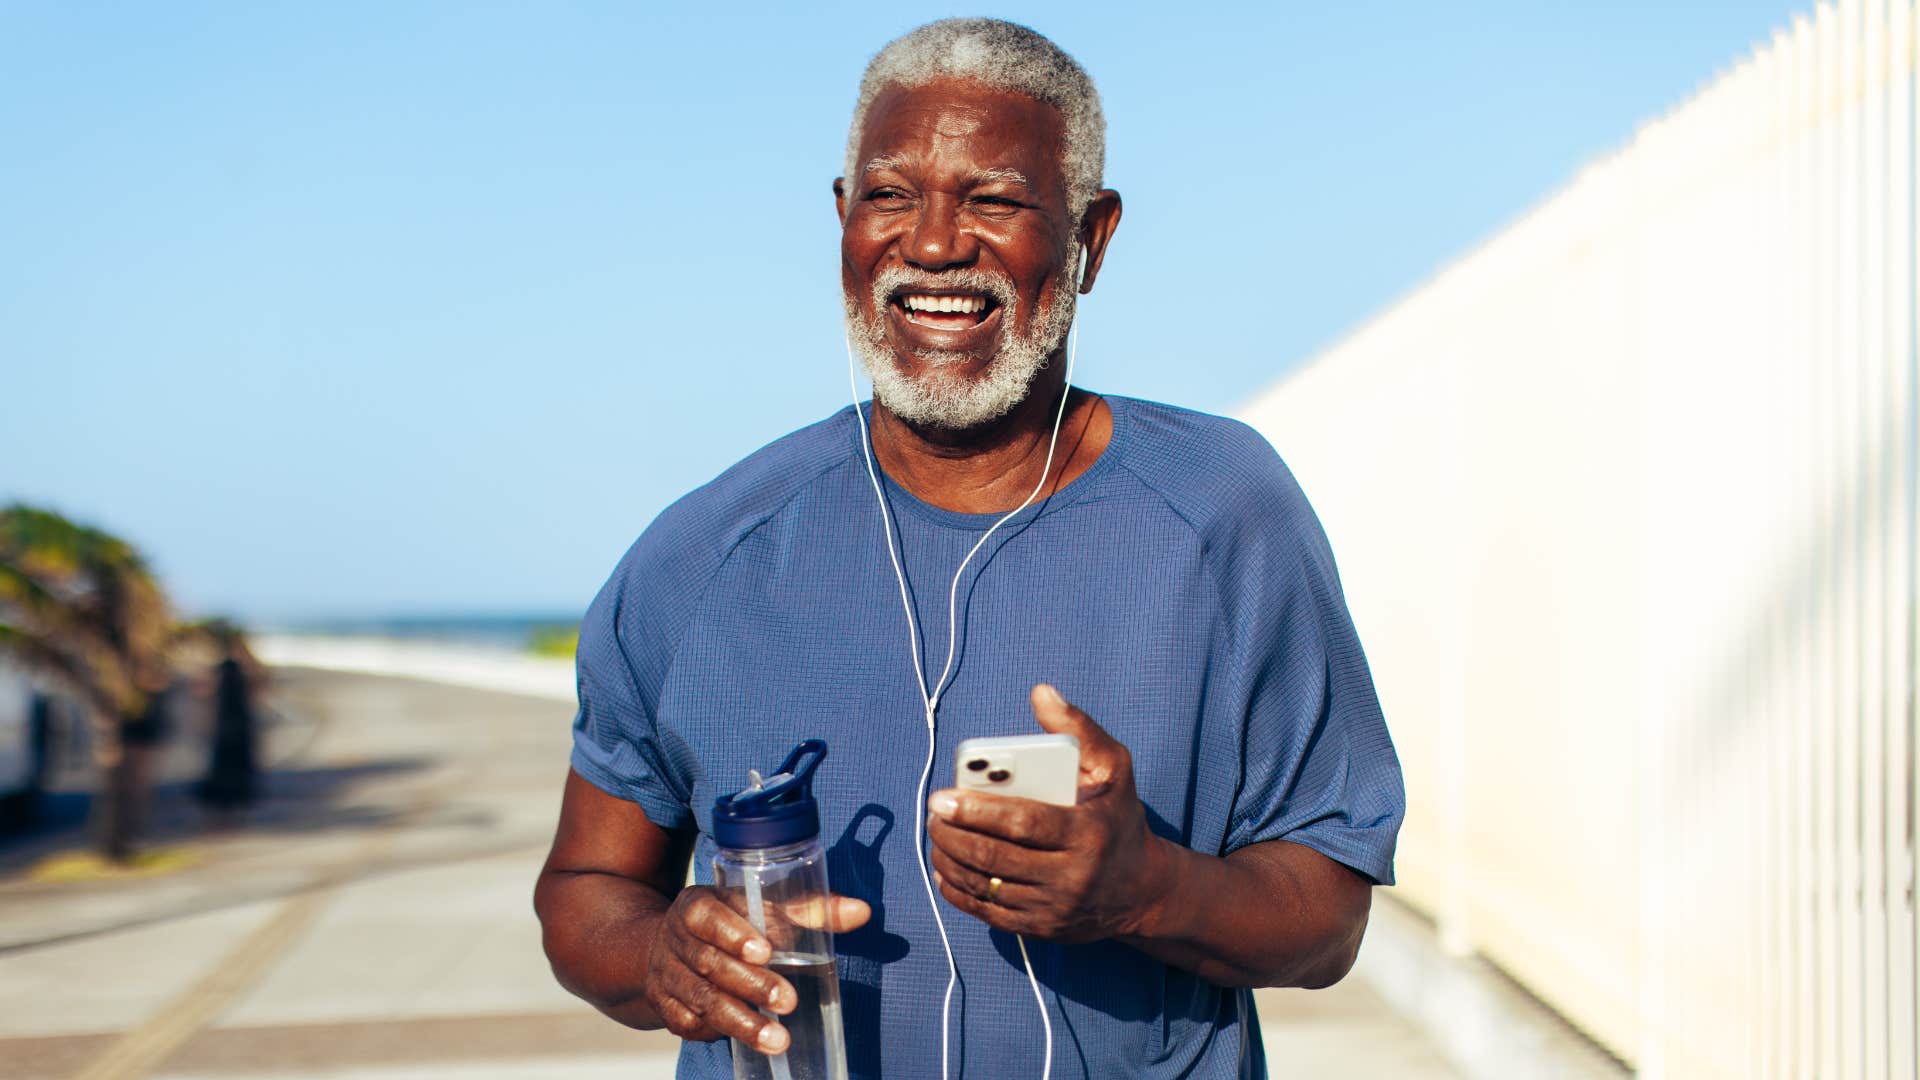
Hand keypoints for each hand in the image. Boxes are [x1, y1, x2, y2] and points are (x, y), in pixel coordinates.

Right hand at [642, 886, 868, 1050]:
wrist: (670, 944)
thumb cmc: (733, 922)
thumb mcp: (763, 907)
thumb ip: (811, 910)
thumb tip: (861, 912)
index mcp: (696, 906)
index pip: (707, 916)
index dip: (733, 934)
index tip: (765, 951)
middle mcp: (676, 940)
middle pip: (709, 964)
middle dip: (750, 985)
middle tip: (788, 1001)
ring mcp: (668, 977)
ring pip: (701, 1001)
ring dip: (741, 1023)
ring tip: (778, 1040)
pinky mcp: (668, 1010)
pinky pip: (691, 1025)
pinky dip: (718, 1033)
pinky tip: (748, 1040)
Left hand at [926, 684, 1170, 942]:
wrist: (1143, 890)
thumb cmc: (1119, 818)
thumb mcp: (1114, 769)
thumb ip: (1079, 729)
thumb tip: (1041, 693)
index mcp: (1087, 832)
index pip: (1023, 822)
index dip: (977, 811)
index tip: (943, 798)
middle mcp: (1071, 876)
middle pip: (996, 856)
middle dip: (953, 834)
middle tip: (932, 813)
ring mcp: (1054, 908)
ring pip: (986, 886)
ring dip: (949, 860)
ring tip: (935, 835)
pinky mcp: (1041, 929)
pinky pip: (988, 913)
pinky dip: (958, 891)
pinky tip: (944, 869)